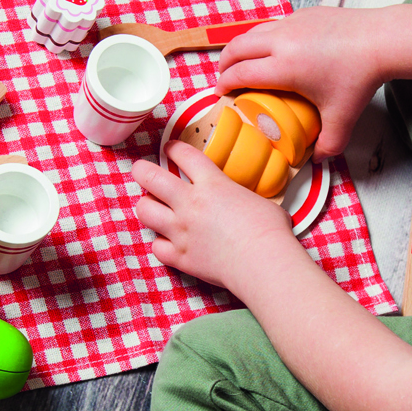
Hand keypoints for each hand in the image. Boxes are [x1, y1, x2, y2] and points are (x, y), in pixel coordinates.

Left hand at [131, 143, 296, 293]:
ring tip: (152, 207)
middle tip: (142, 171)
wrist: (263, 263)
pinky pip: (157, 247)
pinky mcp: (180, 257)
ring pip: (144, 211)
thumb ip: (240, 197)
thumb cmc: (269, 231)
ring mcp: (181, 231)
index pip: (183, 155)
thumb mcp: (258, 200)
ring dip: (146, 206)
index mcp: (212, 184)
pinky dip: (161, 244)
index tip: (170, 148)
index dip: (173, 148)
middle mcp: (190, 204)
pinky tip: (169, 243)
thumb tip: (244, 203)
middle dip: (141, 170)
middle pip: (150, 177)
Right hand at [216, 8, 388, 159]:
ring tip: (243, 62)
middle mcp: (281, 41)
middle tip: (225, 78)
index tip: (221, 94)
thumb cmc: (359, 78)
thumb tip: (318, 160)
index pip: (239, 74)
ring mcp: (291, 23)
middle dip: (224, 64)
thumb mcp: (342, 119)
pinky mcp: (304, 13)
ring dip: (241, 48)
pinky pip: (273, 25)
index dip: (224, 84)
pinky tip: (274, 50)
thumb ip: (328, 144)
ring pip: (252, 32)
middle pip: (235, 48)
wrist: (381, 41)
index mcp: (283, 67)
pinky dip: (264, 38)